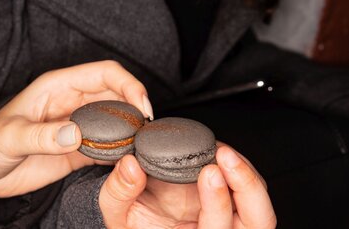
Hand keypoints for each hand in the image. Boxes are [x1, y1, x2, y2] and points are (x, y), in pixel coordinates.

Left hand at [0, 60, 152, 197]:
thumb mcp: (11, 137)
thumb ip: (42, 136)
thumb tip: (76, 134)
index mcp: (58, 87)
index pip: (104, 73)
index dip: (129, 84)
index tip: (142, 107)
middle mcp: (73, 103)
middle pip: (118, 96)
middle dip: (137, 110)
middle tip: (146, 134)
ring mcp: (78, 127)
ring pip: (117, 122)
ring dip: (132, 133)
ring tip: (141, 150)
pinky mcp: (78, 151)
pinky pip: (108, 148)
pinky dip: (121, 154)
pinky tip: (127, 163)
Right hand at [100, 144, 275, 228]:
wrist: (134, 214)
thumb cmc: (129, 219)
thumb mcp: (114, 209)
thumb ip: (119, 190)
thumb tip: (131, 165)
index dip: (218, 202)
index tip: (208, 171)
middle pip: (257, 223)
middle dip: (247, 187)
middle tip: (225, 157)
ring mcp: (227, 223)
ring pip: (260, 209)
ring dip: (247, 178)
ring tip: (223, 152)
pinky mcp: (233, 206)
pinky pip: (252, 193)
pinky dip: (242, 171)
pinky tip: (222, 155)